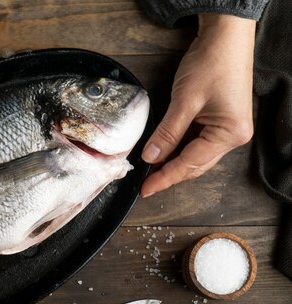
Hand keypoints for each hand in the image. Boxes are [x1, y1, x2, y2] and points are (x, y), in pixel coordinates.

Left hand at [141, 14, 255, 196]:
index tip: (146, 190)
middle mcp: (233, 136)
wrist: (225, 38)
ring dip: (173, 162)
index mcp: (229, 134)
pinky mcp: (220, 122)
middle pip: (196, 164)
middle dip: (169, 174)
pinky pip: (197, 143)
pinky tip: (162, 152)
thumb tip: (150, 157)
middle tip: (144, 183)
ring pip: (195, 156)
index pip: (190, 164)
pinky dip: (179, 149)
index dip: (165, 178)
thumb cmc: (211, 64)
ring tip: (150, 171)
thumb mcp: (184, 101)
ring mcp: (228, 130)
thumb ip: (167, 132)